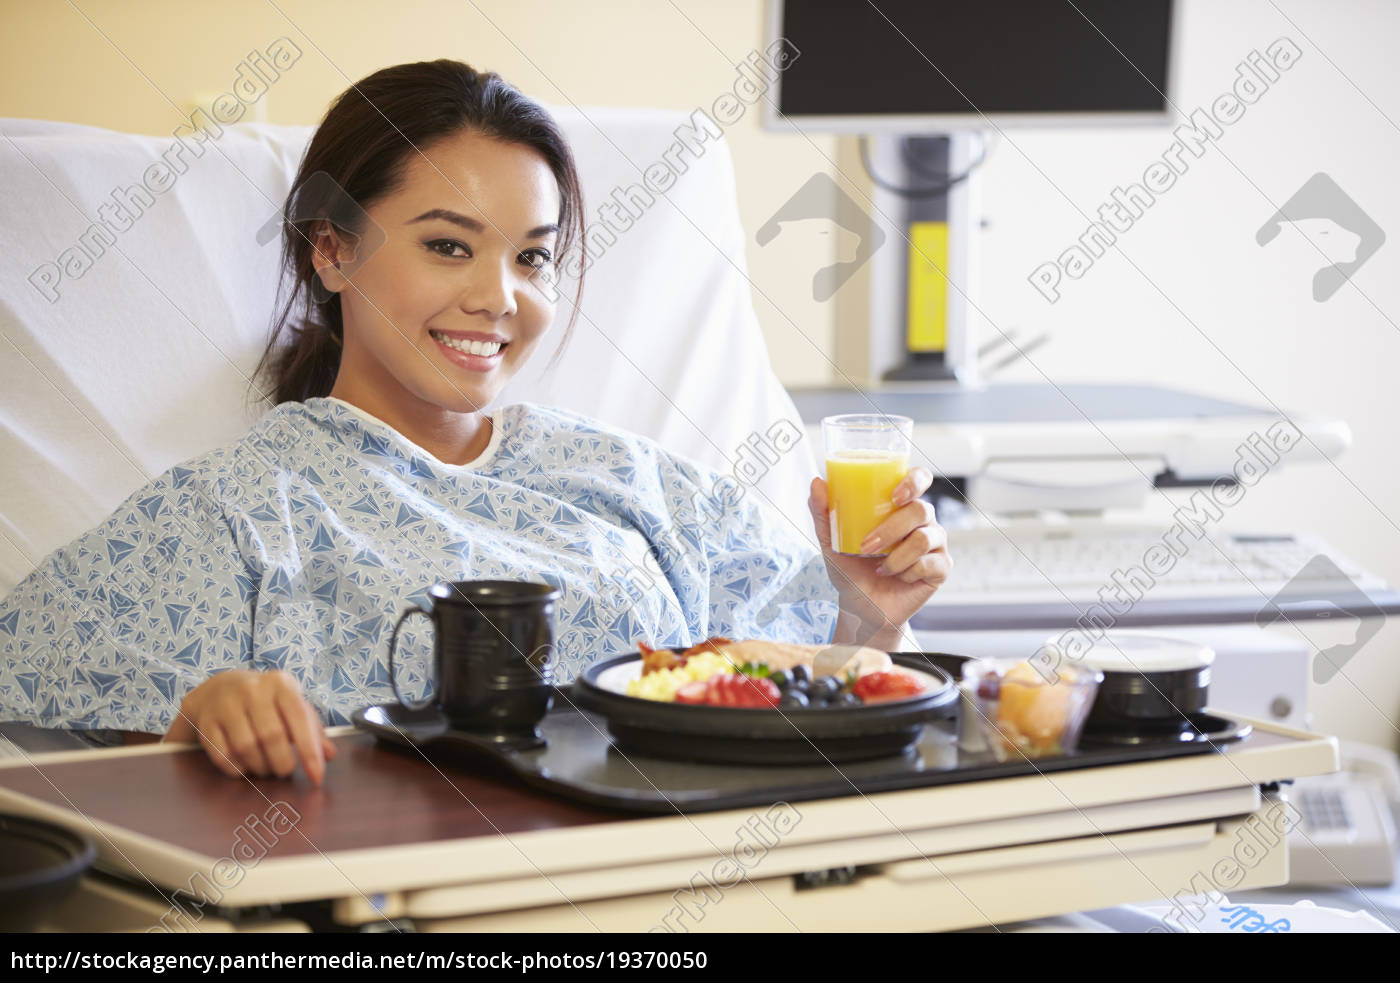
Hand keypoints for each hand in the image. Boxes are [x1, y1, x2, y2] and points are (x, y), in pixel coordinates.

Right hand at [163, 670, 336, 784]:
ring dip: (260, 767)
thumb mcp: (292, 705)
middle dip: (282, 762)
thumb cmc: (266, 702)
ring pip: (246, 747)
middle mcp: (252, 690)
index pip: (299, 718)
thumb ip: (313, 729)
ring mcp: (226, 704)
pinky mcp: (206, 721)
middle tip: (285, 771)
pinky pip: (223, 755)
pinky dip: (237, 769)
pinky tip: (244, 767)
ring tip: (265, 767)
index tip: (316, 777)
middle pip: (271, 736)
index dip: (309, 751)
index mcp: (280, 684)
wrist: (218, 689)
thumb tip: (329, 755)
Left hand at [808, 467, 951, 647]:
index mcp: (900, 506)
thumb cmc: (850, 569)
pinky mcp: (940, 568)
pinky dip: (907, 572)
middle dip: (892, 528)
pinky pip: (930, 563)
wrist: (860, 608)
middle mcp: (922, 520)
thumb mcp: (831, 542)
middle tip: (868, 546)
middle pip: (921, 509)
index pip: (919, 479)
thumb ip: (823, 512)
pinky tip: (897, 577)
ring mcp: (934, 543)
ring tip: (879, 567)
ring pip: (924, 538)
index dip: (915, 480)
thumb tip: (816, 482)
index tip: (895, 495)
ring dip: (896, 556)